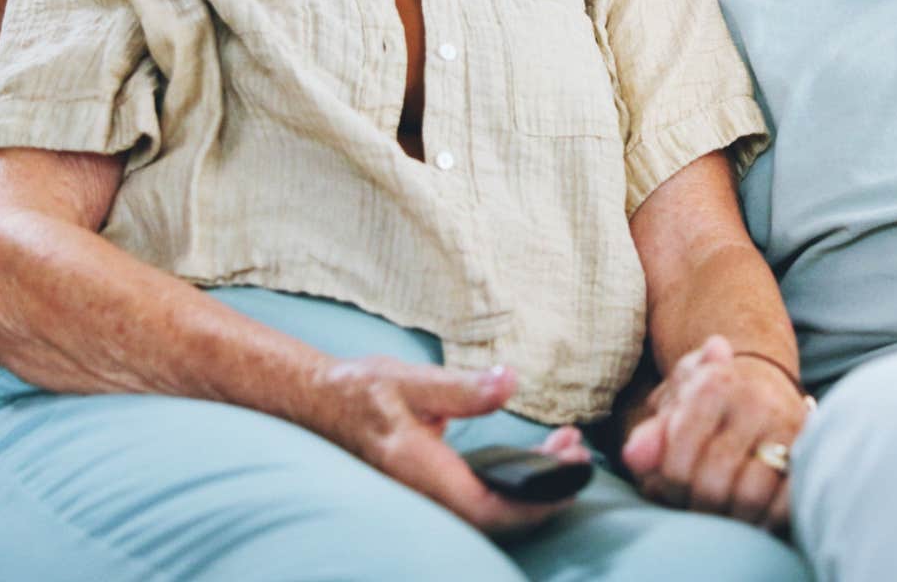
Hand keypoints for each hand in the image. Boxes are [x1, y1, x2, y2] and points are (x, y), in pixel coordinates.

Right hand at [311, 356, 592, 536]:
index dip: (534, 503)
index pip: (487, 508)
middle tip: (576, 449)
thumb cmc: (360, 390)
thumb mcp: (408, 379)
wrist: (320, 401)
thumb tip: (509, 382)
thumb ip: (460, 388)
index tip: (570, 474)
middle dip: (545, 489)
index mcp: (420, 472)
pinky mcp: (437, 484)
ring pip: (493, 508)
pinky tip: (538, 452)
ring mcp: (431, 493)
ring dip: (534, 483)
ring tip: (565, 444)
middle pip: (498, 517)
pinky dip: (516, 478)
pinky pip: (484, 495)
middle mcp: (427, 493)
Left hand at [620, 336, 808, 529]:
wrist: (763, 382)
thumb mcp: (673, 408)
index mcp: (712, 384)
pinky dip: (768, 519)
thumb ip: (651, 435)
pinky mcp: (811, 450)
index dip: (669, 489)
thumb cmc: (707, 404)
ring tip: (723, 513)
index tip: (671, 489)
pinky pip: (788, 502)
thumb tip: (634, 456)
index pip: (678, 463)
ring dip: (732, 519)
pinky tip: (755, 516)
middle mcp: (753, 401)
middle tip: (696, 506)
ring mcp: (788, 425)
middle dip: (698, 507)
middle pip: (712, 485)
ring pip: (749, 497)